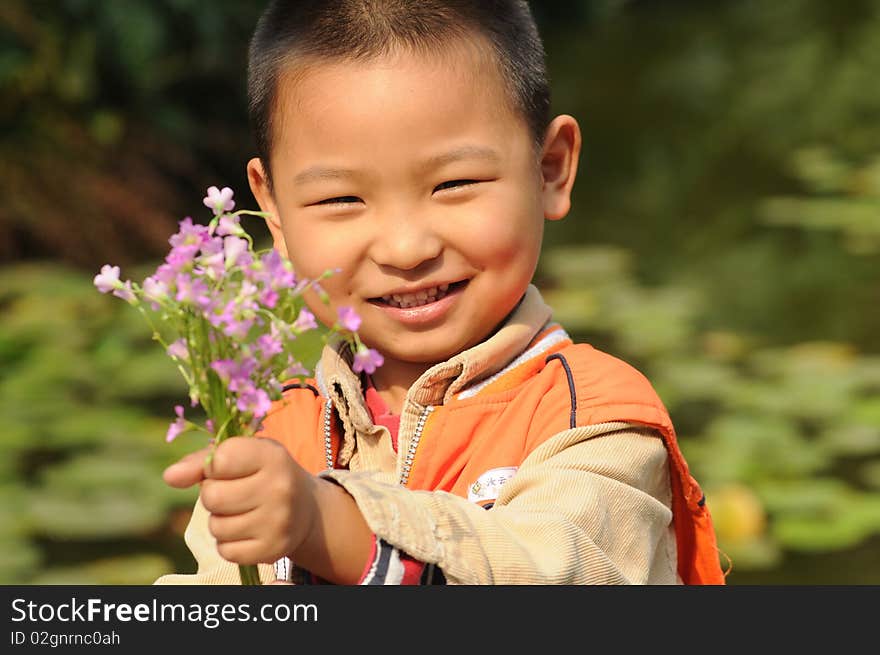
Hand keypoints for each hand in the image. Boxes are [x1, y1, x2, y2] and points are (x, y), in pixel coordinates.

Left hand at [163, 437, 316, 565]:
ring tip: (241, 512)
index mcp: (271, 456)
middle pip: (212, 497)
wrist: (307, 509)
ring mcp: (278, 521)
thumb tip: (169, 477)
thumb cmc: (262, 474)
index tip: (227, 468)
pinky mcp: (273, 549)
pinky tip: (246, 531)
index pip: (218, 460)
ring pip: (216, 527)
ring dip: (220, 521)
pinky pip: (226, 551)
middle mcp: (279, 487)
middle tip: (233, 493)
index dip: (213, 467)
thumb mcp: (241, 455)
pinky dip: (228, 543)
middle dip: (213, 496)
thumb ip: (202, 461)